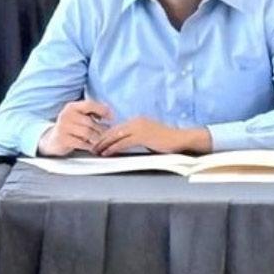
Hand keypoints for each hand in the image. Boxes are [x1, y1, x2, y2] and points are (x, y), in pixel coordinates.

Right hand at [37, 100, 113, 156]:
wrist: (53, 140)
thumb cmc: (72, 127)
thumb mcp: (79, 116)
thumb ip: (92, 113)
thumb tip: (110, 115)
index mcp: (72, 107)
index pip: (90, 104)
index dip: (103, 110)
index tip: (112, 118)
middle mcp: (66, 115)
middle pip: (90, 122)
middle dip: (101, 129)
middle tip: (106, 135)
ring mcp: (63, 127)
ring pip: (87, 133)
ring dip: (96, 138)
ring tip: (99, 141)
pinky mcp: (63, 139)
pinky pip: (82, 143)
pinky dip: (90, 146)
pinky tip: (92, 147)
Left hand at [91, 117, 211, 155]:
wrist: (181, 139)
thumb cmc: (168, 140)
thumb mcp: (149, 136)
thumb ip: (137, 137)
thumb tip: (126, 143)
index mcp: (138, 120)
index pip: (117, 127)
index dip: (106, 135)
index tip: (98, 142)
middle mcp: (136, 121)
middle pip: (113, 130)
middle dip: (101, 139)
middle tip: (92, 147)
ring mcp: (139, 128)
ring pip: (115, 135)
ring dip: (103, 144)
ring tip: (96, 151)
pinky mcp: (142, 136)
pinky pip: (123, 142)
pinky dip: (113, 148)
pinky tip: (107, 153)